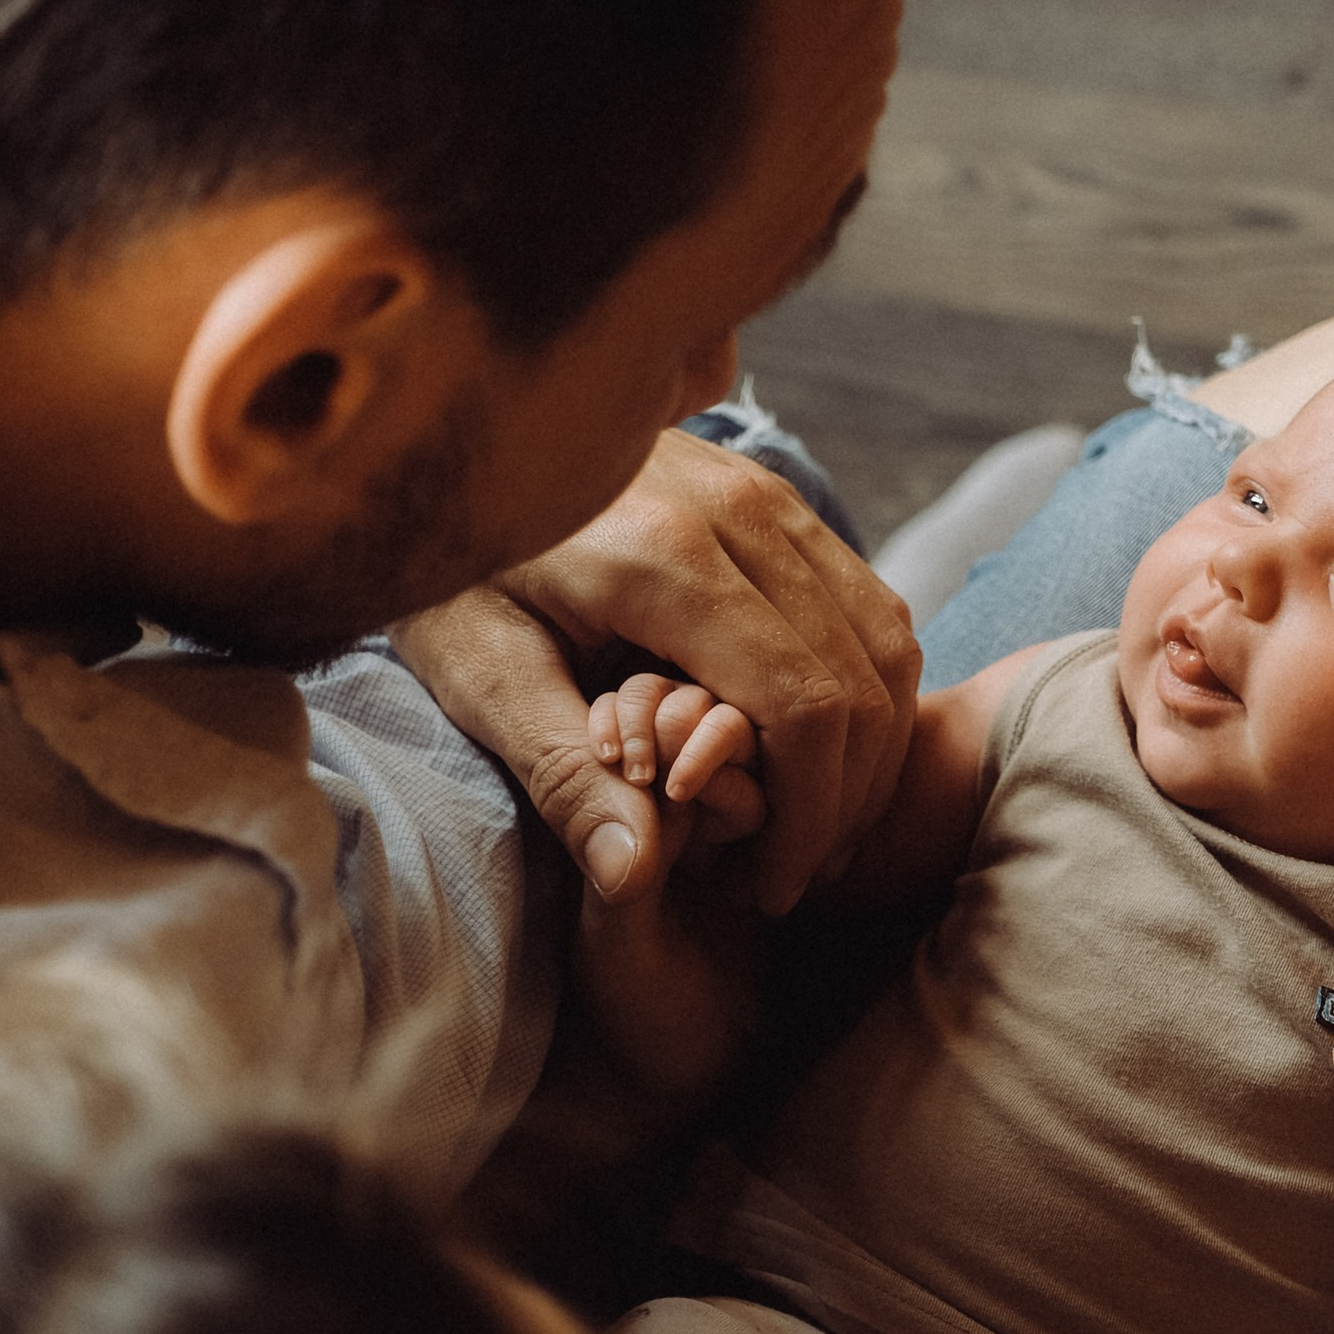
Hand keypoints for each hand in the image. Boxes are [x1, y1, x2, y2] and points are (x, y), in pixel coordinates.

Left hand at [390, 429, 918, 913]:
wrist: (451, 443)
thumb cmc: (450, 566)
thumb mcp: (480, 676)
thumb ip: (564, 775)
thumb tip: (636, 877)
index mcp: (665, 557)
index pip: (801, 706)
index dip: (808, 817)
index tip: (772, 889)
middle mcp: (739, 510)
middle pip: (860, 679)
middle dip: (847, 798)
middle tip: (795, 877)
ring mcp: (766, 490)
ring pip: (884, 637)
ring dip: (869, 746)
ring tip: (813, 828)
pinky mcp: (771, 492)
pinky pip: (863, 599)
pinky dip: (864, 687)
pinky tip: (812, 753)